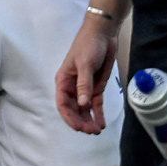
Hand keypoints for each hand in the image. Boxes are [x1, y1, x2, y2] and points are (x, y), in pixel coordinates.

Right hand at [56, 18, 118, 134]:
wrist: (103, 34)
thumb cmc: (88, 46)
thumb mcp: (85, 64)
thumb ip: (84, 84)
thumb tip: (82, 104)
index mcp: (64, 82)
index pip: (63, 104)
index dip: (69, 117)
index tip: (78, 127)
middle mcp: (72, 88)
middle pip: (74, 110)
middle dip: (81, 121)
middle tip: (90, 131)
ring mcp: (85, 89)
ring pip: (85, 110)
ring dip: (89, 120)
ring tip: (96, 131)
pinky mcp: (96, 87)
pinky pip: (96, 104)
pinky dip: (98, 114)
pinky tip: (101, 123)